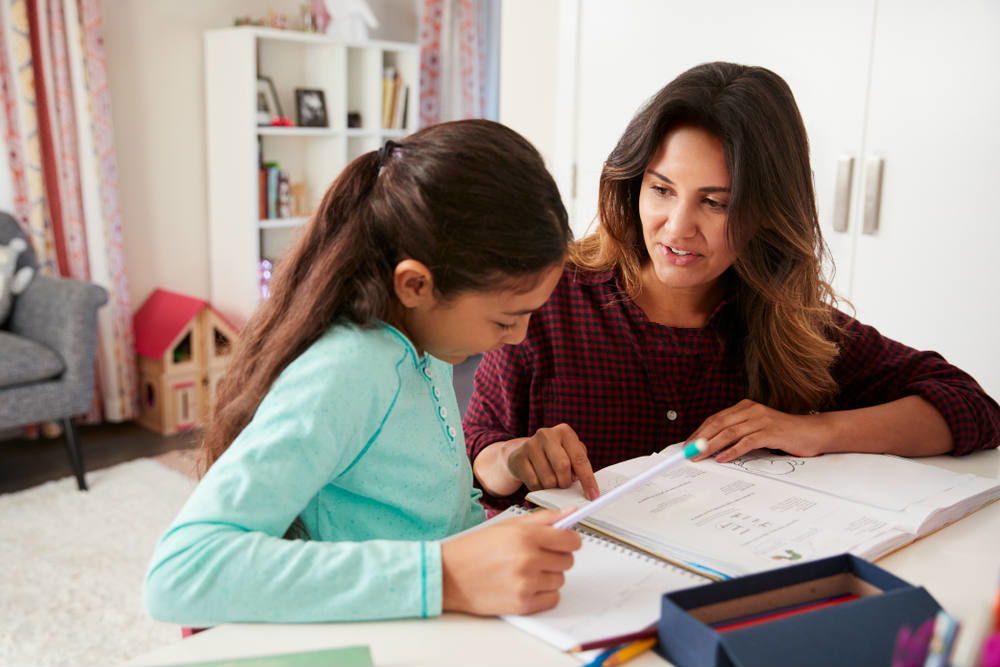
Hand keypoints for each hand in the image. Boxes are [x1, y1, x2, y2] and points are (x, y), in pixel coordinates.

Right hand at [441, 508, 581, 615]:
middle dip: (557, 558)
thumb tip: (571, 513)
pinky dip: (543, 594)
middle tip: (538, 556)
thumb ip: (542, 519)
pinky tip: (525, 586)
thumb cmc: (475, 549)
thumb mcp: (507, 526)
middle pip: (568, 561)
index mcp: (526, 536)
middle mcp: (528, 559)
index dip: (570, 540)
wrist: (448, 576)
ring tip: (525, 571)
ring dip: (548, 576)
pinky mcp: (522, 604)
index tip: (565, 542)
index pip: (570, 540)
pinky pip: (552, 599)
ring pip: (560, 580)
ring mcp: (526, 583)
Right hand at [507, 424, 599, 499]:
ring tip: (551, 480)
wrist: (523, 452)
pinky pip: (534, 483)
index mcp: (564, 432)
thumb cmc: (552, 454)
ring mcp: (530, 445)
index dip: (588, 479)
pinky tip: (539, 481)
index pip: (580, 458)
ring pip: (548, 479)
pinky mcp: (518, 458)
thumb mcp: (569, 453)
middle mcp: (547, 434)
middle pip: (563, 467)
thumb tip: (588, 486)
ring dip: (552, 487)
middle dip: (566, 482)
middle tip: (564, 485)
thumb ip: (579, 465)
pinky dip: (540, 488)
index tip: (593, 494)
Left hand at [689, 399, 830, 462]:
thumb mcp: (758, 429)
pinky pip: (747, 442)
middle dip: (701, 438)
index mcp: (745, 407)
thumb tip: (713, 446)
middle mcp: (752, 410)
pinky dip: (732, 451)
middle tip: (688, 452)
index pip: (716, 418)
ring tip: (699, 456)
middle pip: (719, 423)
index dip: (700, 431)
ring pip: (730, 432)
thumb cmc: (784, 434)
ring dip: (712, 445)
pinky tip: (722, 458)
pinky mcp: (771, 432)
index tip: (687, 444)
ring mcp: (762, 420)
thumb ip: (739, 433)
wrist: (813, 432)